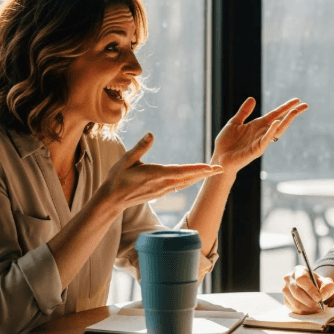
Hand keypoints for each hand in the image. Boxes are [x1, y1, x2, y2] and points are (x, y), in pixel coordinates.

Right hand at [99, 132, 223, 210]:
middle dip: (205, 173)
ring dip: (200, 177)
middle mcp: (162, 183)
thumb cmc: (117, 177)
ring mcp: (162, 190)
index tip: (210, 167)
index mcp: (155, 174)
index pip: (181, 171)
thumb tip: (151, 134)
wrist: (111, 199)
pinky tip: (195, 178)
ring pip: (185, 183)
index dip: (197, 169)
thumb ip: (140, 147)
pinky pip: (179, 186)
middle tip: (221, 169)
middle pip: (188, 178)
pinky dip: (190, 181)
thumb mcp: (126, 160)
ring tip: (213, 172)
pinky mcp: (160, 192)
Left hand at [212, 97, 307, 173]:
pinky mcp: (256, 150)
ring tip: (295, 111)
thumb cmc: (226, 143)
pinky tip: (277, 122)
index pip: (275, 114)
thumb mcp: (235, 122)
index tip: (297, 100)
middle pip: (281, 120)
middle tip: (305, 105)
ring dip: (286, 120)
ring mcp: (260, 141)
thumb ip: (244, 112)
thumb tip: (252, 98)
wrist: (220, 158)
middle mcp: (262, 132)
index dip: (286, 107)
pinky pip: (266, 139)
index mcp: (257, 125)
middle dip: (292, 113)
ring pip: (277, 130)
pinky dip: (271, 131)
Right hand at [282, 265, 333, 313]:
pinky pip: (294, 309)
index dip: (310, 290)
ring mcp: (285, 289)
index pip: (301, 279)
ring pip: (295, 303)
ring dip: (308, 308)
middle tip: (319, 305)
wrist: (314, 289)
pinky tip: (311, 309)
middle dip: (309, 301)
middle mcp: (289, 278)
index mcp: (299, 270)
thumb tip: (322, 296)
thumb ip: (327, 287)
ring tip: (316, 307)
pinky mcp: (285, 300)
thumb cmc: (320, 284)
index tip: (319, 298)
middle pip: (296, 292)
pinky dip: (304, 312)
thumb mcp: (327, 283)